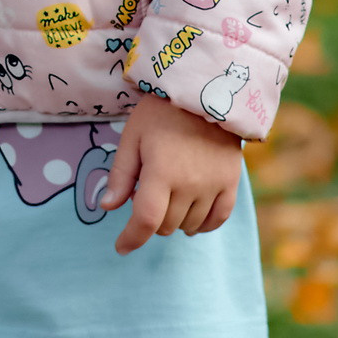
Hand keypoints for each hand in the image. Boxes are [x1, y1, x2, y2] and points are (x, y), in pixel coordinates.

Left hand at [104, 98, 243, 252]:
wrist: (208, 91)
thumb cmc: (163, 112)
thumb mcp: (133, 137)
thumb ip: (121, 174)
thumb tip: (107, 207)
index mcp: (161, 172)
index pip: (145, 220)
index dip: (131, 239)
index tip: (121, 246)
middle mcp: (189, 184)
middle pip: (165, 225)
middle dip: (150, 220)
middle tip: (147, 197)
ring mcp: (213, 185)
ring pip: (189, 225)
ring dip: (174, 222)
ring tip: (168, 201)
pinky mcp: (230, 182)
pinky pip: (218, 219)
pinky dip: (202, 225)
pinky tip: (193, 219)